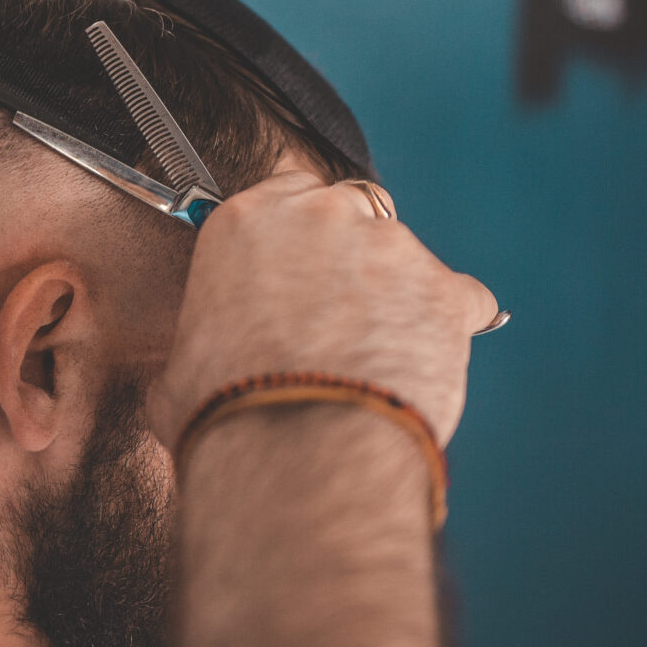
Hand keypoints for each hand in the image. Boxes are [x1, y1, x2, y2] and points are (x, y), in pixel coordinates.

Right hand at [148, 171, 496, 449]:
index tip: (305, 269)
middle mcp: (321, 216)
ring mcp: (389, 247)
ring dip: (399, 296)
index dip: (302, 236)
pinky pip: (464, 299)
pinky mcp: (444, 289)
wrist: (296, 454)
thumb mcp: (182, 363)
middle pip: (354, 210)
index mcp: (248, 221)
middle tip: (342, 316)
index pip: (290, 192)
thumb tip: (201, 365)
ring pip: (407, 258)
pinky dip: (452, 327)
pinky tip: (427, 365)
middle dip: (354, 256)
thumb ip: (206, 337)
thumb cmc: (224, 415)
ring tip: (378, 362)